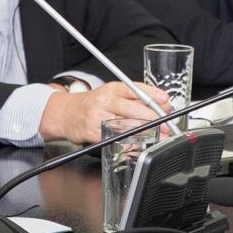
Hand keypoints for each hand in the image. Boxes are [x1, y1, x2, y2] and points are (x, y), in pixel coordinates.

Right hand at [38, 81, 170, 144]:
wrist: (66, 114)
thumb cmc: (93, 104)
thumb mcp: (112, 94)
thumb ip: (135, 98)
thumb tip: (161, 103)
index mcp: (112, 89)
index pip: (135, 88)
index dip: (152, 94)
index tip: (165, 100)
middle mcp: (105, 101)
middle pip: (132, 108)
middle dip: (153, 117)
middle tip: (167, 125)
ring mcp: (99, 117)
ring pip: (126, 124)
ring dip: (145, 132)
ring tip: (159, 136)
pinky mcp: (94, 132)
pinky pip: (115, 138)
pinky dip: (129, 142)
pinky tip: (140, 144)